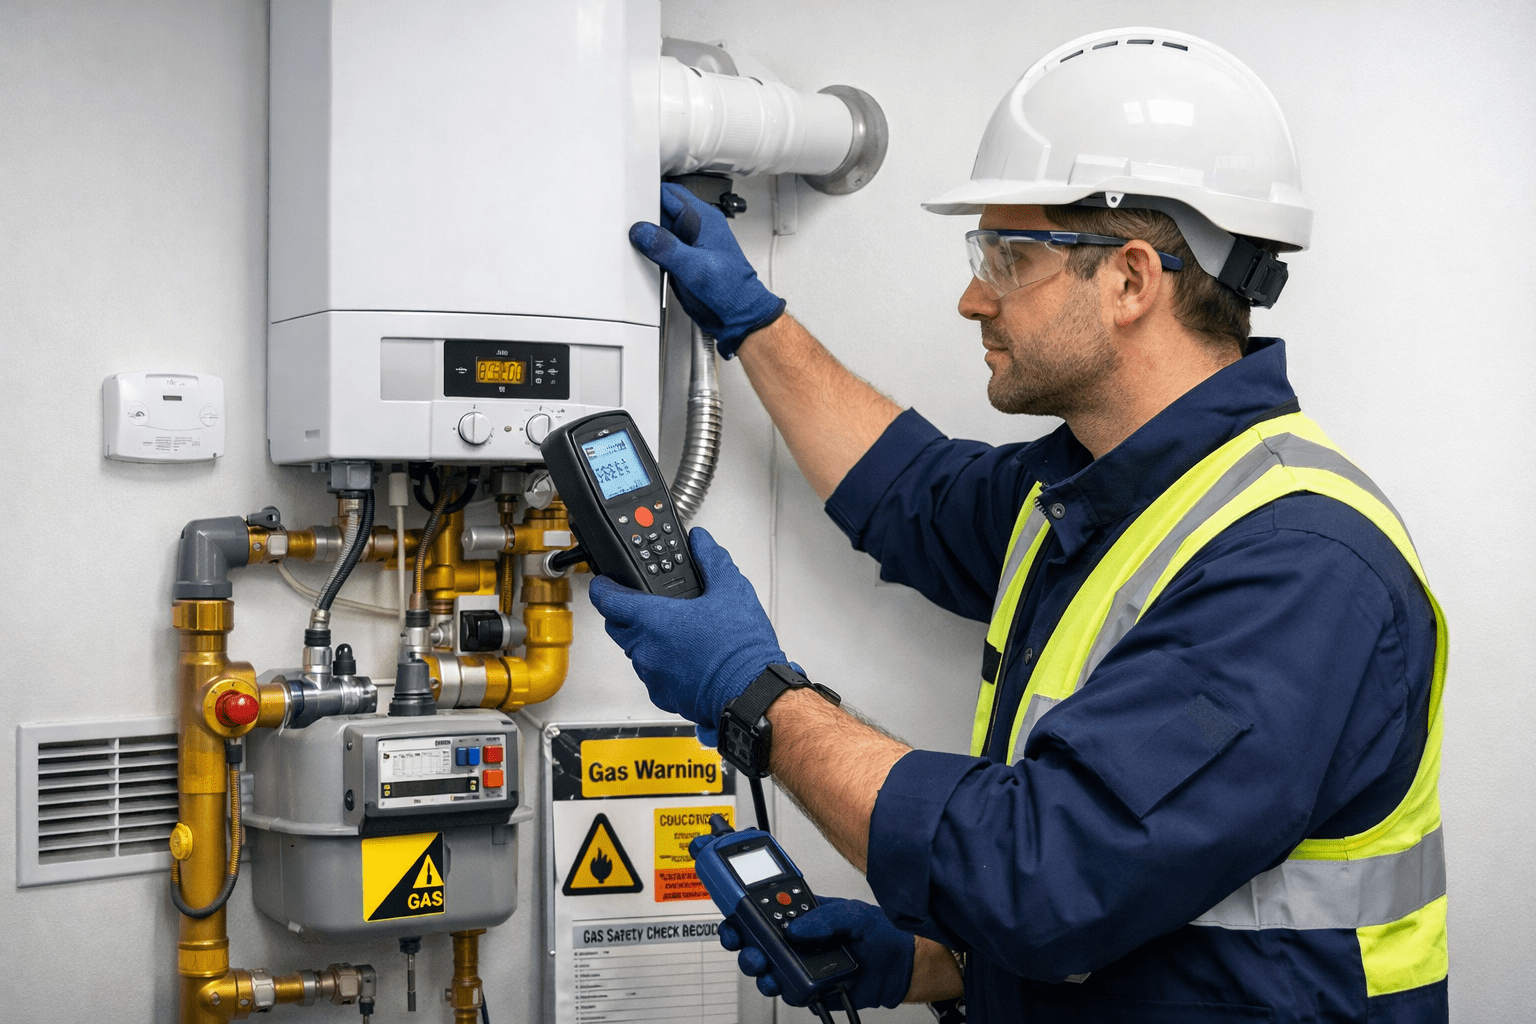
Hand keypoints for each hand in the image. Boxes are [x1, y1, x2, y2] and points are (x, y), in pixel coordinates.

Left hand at [588, 527, 785, 745]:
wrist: (753, 693)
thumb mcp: (732, 590)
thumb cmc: (741, 650)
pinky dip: (663, 664)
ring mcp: (652, 675)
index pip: (606, 599)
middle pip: (616, 625)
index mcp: (654, 620)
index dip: (603, 586)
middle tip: (650, 605)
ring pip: (635, 651)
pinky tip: (688, 657)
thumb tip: (701, 542)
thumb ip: (711, 560)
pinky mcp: (662, 696)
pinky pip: (652, 675)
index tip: (607, 582)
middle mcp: (645, 649)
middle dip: (626, 613)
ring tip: (679, 632)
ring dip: (648, 640)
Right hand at [629, 183, 786, 356]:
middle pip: (662, 211)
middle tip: (627, 225)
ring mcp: (688, 246)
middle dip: (644, 217)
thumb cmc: (731, 290)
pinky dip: (651, 253)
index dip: (648, 195)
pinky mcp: (683, 262)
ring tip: (633, 242)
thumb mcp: (693, 266)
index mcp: (703, 220)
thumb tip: (642, 232)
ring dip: (647, 238)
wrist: (738, 316)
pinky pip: (661, 251)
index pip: (670, 194)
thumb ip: (665, 247)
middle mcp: (695, 230)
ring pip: (660, 232)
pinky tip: (643, 259)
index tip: (630, 204)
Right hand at [720, 896, 914, 1009]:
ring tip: (763, 965)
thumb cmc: (879, 934)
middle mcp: (796, 940)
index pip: (763, 908)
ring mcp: (800, 964)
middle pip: (754, 940)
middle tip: (742, 941)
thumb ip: (824, 918)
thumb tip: (797, 928)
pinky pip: (786, 990)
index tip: (729, 905)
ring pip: (765, 967)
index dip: (741, 906)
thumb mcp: (853, 914)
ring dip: (757, 966)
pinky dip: (781, 987)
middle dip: (740, 940)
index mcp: (802, 914)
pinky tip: (784, 982)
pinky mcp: (807, 988)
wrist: (899, 968)